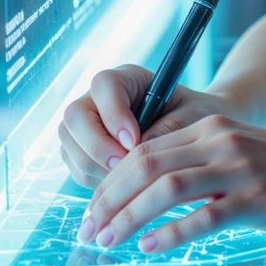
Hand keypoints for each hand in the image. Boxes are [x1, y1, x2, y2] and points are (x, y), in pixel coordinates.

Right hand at [59, 65, 235, 188]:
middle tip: (126, 166)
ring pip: (70, 146)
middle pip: (74, 117)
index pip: (104, 86)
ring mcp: (84, 126)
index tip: (135, 142)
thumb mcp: (192, 116)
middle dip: (98, 147)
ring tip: (131, 181)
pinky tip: (124, 187)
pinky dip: (97, 182)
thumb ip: (168, 127)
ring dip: (97, 168)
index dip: (114, 115)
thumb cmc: (195, 117)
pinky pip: (77, 169)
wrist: (194, 131)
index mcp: (126, 78)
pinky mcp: (81, 152)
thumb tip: (138, 151)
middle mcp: (97, 99)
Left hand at [76, 115, 265, 254]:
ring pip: (167, 187)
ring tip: (108, 242)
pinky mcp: (262, 199)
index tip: (92, 212)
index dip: (110, 181)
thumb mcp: (249, 158)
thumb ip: (208, 169)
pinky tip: (151, 249)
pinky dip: (171, 233)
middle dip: (107, 200)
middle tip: (88, 231)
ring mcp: (243, 169)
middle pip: (145, 164)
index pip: (144, 149)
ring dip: (128, 216)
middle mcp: (224, 141)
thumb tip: (158, 202)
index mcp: (216, 128)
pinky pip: (206, 216)